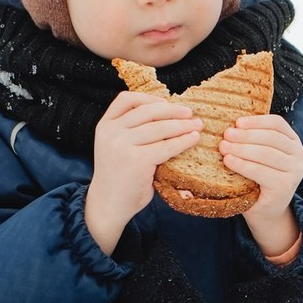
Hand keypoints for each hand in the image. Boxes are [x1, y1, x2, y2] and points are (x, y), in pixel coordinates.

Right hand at [85, 91, 202, 254]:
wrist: (109, 205)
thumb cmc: (120, 175)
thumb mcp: (117, 147)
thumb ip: (133, 130)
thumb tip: (170, 114)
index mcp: (105, 125)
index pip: (126, 99)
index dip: (149, 98)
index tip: (167, 102)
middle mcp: (111, 132)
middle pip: (148, 111)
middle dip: (173, 110)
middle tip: (191, 113)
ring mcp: (122, 145)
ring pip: (160, 127)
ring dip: (183, 125)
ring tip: (197, 125)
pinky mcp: (137, 160)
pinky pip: (167, 146)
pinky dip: (183, 141)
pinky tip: (193, 139)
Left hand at [221, 114, 302, 257]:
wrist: (266, 211)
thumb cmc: (258, 180)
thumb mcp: (260, 156)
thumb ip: (254, 141)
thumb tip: (232, 125)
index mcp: (294, 142)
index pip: (277, 124)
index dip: (257, 121)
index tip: (237, 122)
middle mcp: (299, 155)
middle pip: (271, 138)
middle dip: (246, 135)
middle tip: (226, 135)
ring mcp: (295, 171)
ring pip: (266, 153)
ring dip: (242, 149)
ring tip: (224, 148)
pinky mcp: (285, 186)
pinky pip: (261, 171)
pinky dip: (243, 165)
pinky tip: (229, 161)